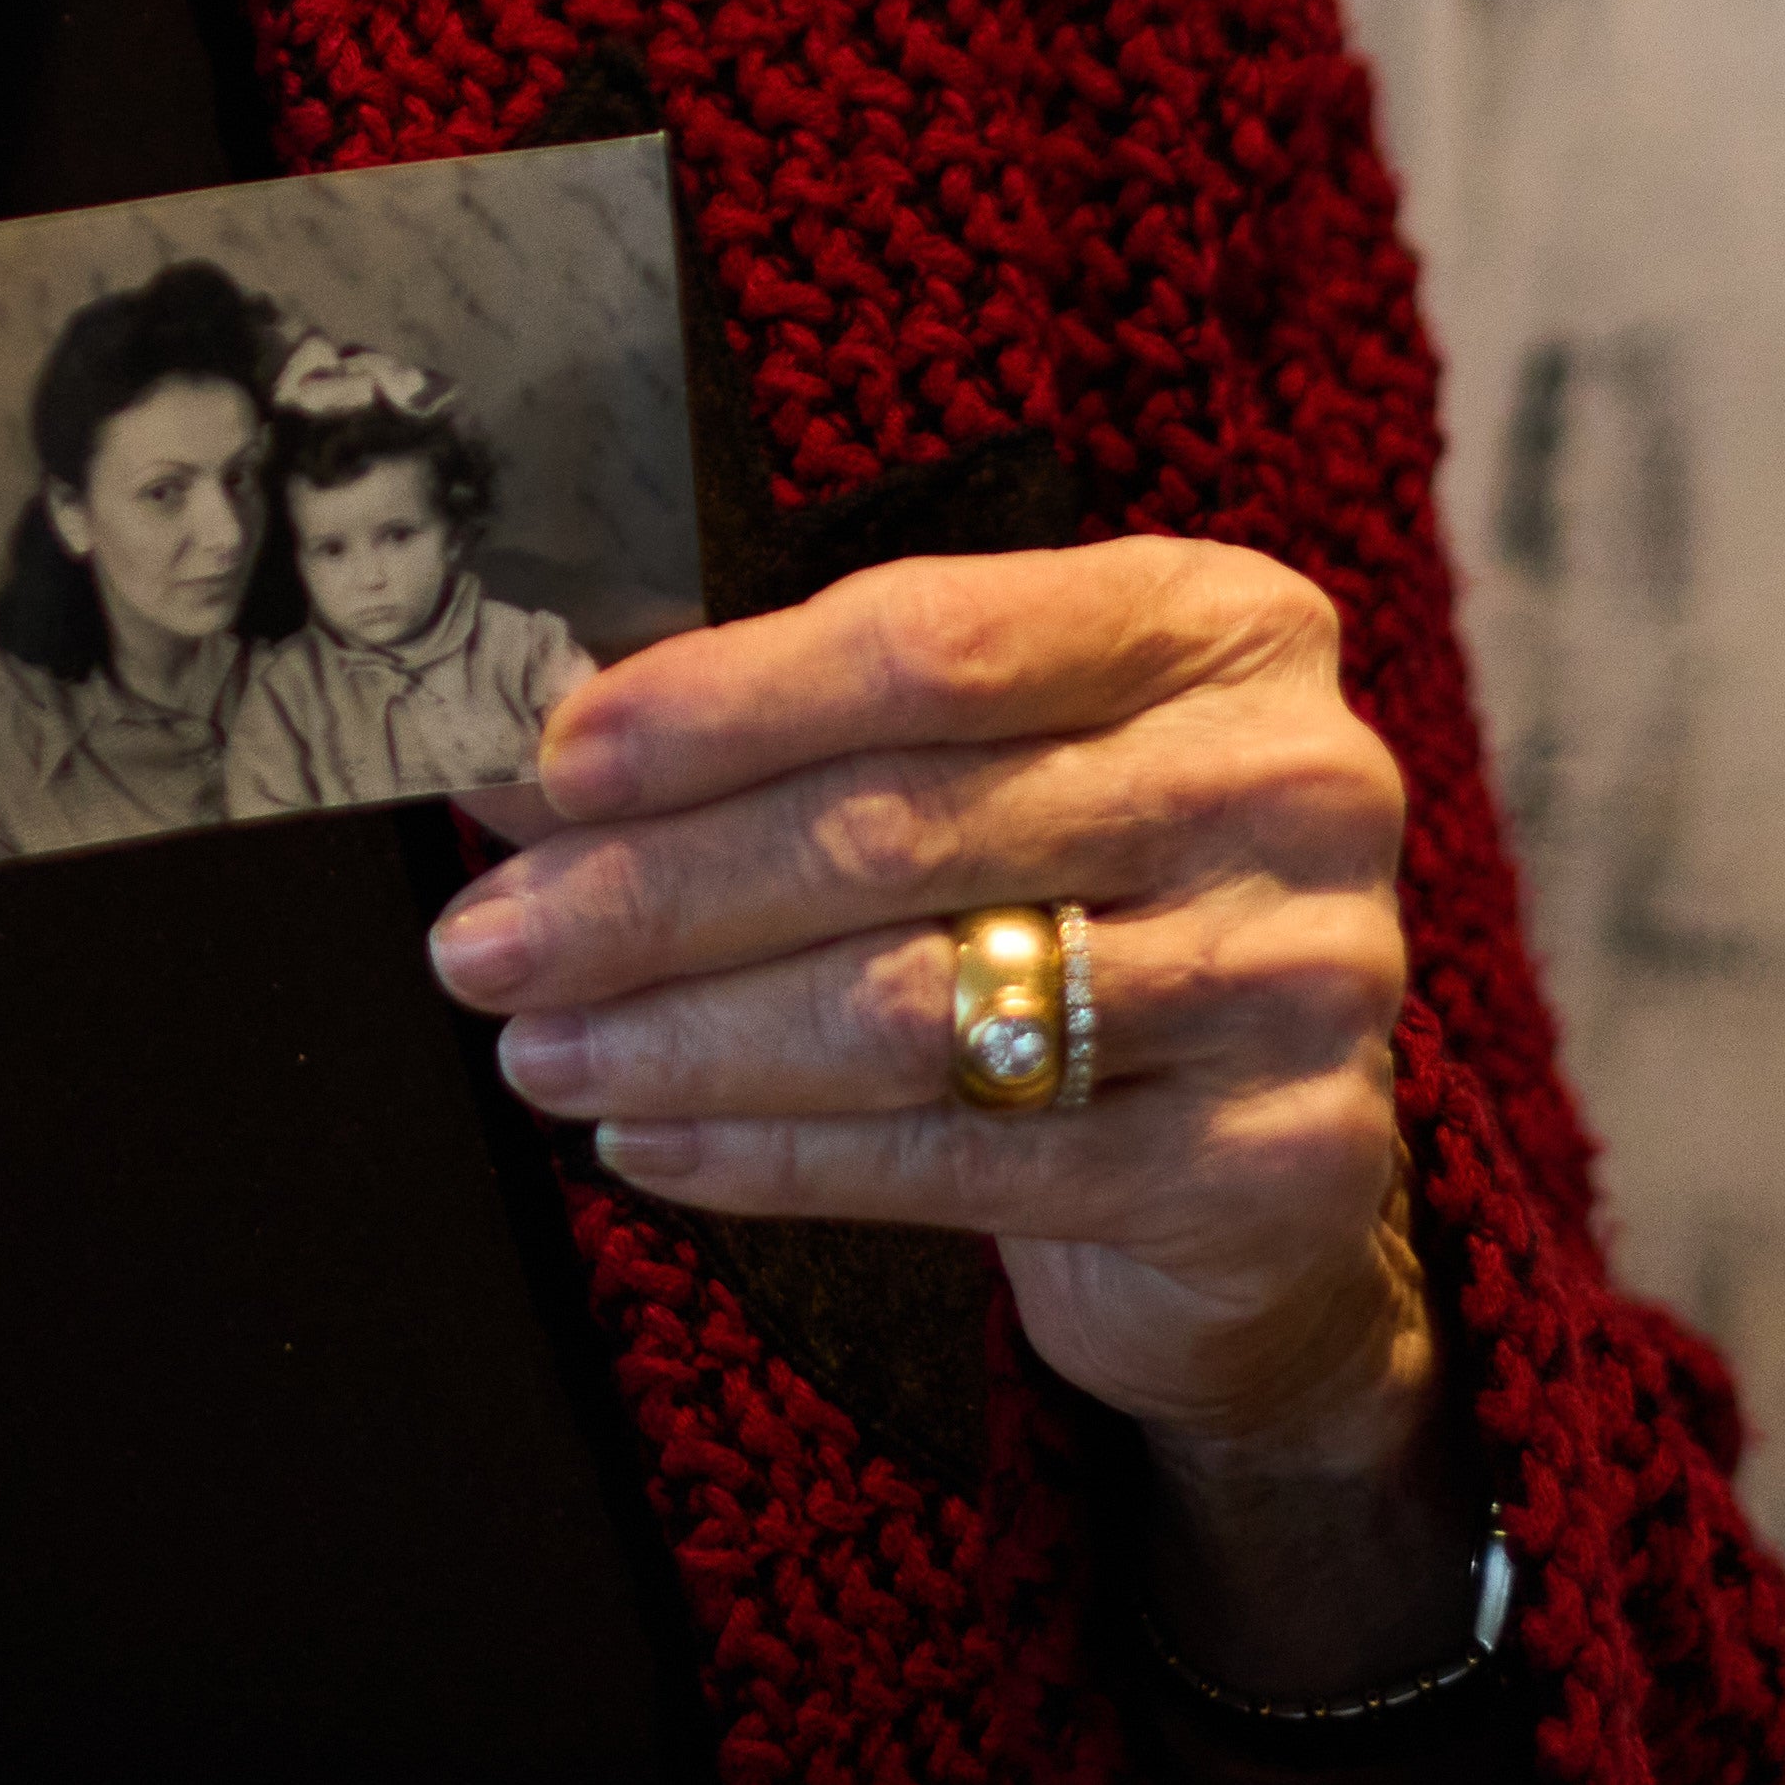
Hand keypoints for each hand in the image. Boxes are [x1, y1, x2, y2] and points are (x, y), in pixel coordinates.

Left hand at [423, 542, 1451, 1536]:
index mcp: (1215, 621)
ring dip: (687, 1038)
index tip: (552, 761)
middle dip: (658, 892)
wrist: (1261, 1161)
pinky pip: (964, 1158)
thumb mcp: (974, 768)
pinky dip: (777, 1157)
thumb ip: (778, 738)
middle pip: (902, 828)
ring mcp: (1301, 976)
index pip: (931, 640)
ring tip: (539, 1052)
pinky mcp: (1268, 1162)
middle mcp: (1288, 780)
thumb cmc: (1077, 901)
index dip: (725, 702)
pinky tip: (651, 1148)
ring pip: (916, 1005)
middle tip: (484, 944)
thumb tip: (513, 752)